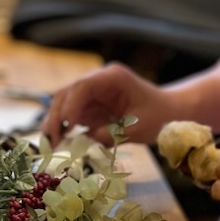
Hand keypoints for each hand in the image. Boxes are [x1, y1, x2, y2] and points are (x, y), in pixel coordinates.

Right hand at [42, 63, 173, 145]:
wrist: (169, 113)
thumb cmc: (160, 116)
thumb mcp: (139, 127)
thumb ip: (113, 133)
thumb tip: (87, 138)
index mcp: (112, 77)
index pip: (83, 86)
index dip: (71, 104)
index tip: (67, 125)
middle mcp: (98, 81)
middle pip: (67, 93)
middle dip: (57, 115)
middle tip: (50, 139)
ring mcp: (92, 93)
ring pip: (64, 103)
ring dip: (55, 122)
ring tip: (49, 143)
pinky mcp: (89, 106)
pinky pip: (70, 115)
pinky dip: (62, 128)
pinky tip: (57, 142)